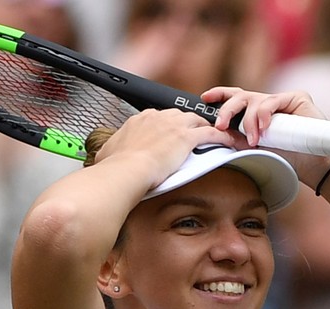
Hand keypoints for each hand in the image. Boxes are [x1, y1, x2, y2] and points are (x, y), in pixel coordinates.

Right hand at [94, 108, 237, 188]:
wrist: (125, 171)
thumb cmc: (115, 168)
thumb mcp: (106, 155)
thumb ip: (108, 153)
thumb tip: (99, 157)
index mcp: (139, 120)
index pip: (160, 118)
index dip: (170, 127)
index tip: (174, 135)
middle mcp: (157, 118)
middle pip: (181, 116)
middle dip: (191, 125)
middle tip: (199, 136)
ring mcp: (173, 126)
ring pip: (199, 121)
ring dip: (211, 129)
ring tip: (220, 137)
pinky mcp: (186, 137)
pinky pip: (212, 134)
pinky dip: (223, 138)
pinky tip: (230, 144)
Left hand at [201, 87, 329, 188]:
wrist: (310, 166)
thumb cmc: (283, 159)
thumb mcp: (253, 148)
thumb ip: (237, 137)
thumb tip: (215, 133)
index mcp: (254, 111)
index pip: (234, 97)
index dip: (219, 95)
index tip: (204, 99)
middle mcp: (266, 102)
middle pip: (240, 96)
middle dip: (227, 110)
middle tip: (221, 126)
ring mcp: (281, 99)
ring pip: (254, 100)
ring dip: (249, 121)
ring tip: (253, 140)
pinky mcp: (296, 97)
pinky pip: (272, 102)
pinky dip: (264, 115)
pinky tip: (264, 129)